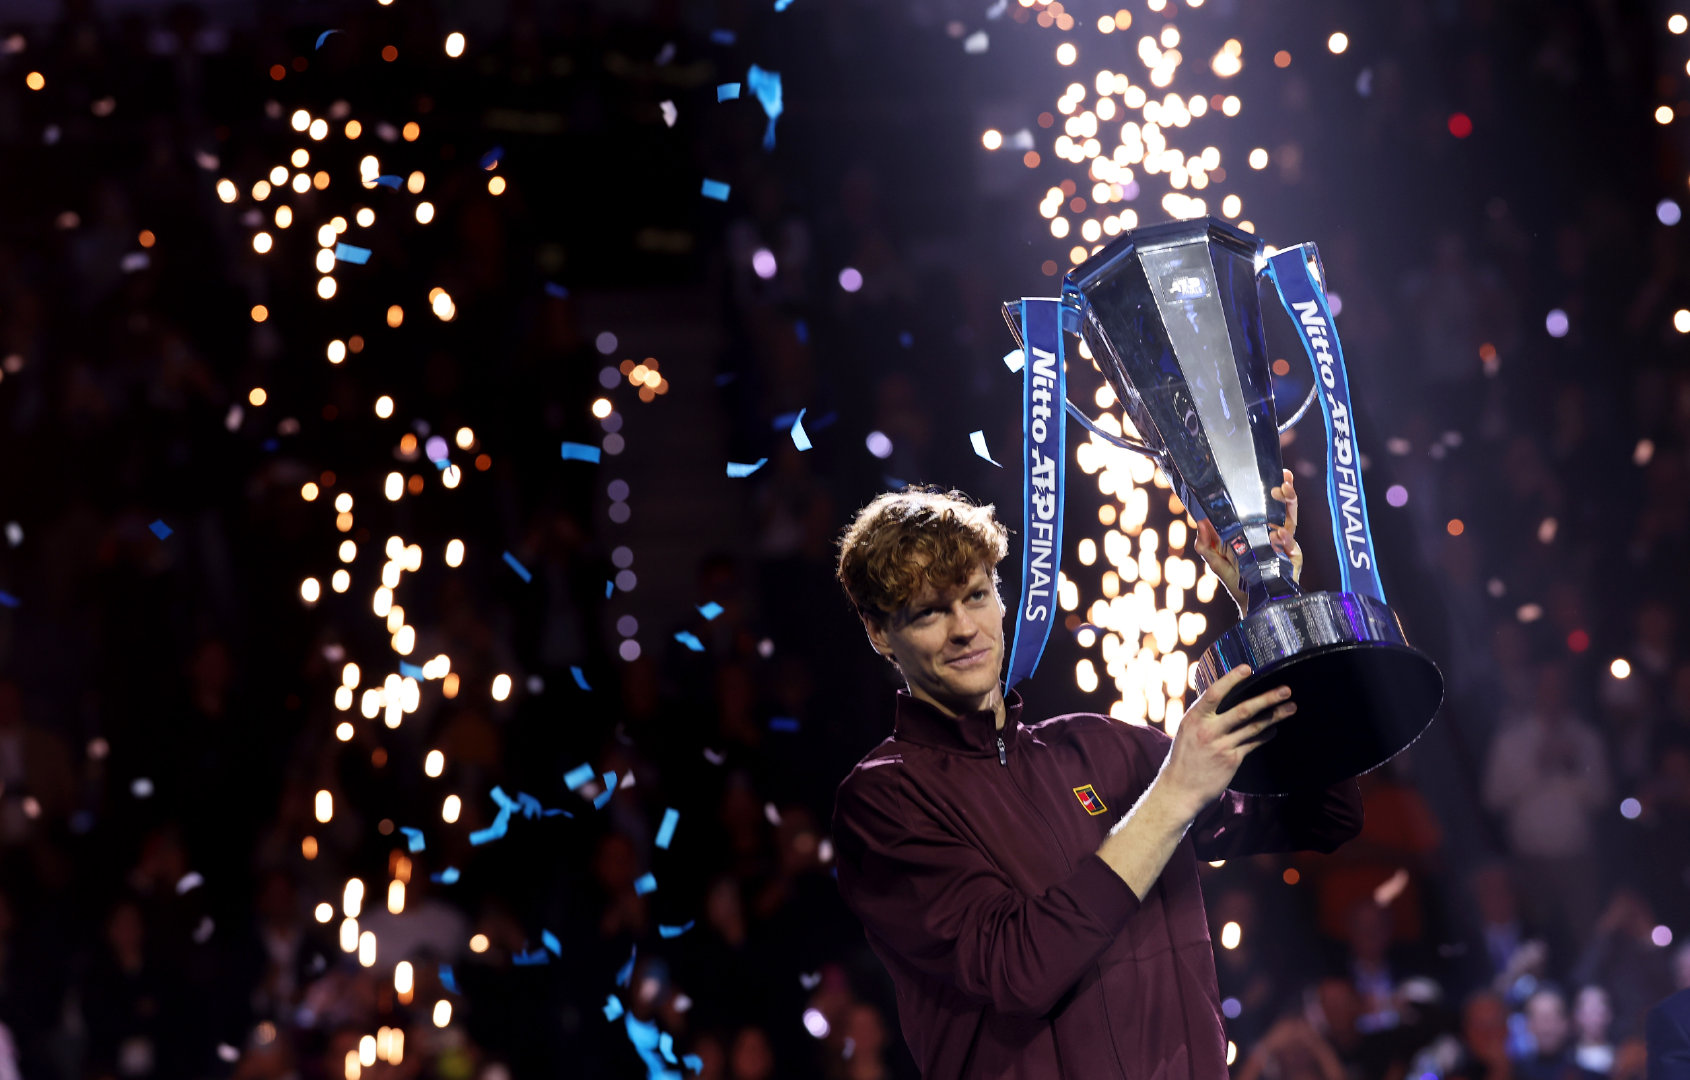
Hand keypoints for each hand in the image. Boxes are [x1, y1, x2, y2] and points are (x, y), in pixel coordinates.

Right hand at [1161, 664, 1295, 816]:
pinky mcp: (1231, 760)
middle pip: (1242, 710)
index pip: (1215, 693)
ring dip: (1274, 716)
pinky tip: (1274, 730)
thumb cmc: (1183, 758)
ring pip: (1253, 727)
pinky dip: (1265, 735)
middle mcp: (1208, 730)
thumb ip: (1204, 716)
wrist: (1179, 789)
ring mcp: (1221, 746)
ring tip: (1290, 707)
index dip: (1231, 679)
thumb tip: (1221, 699)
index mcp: (1194, 718)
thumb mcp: (1187, 731)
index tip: (1247, 669)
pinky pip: (1253, 743)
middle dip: (1267, 698)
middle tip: (1285, 689)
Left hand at [1193, 468, 1301, 614]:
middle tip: (1284, 480)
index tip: (1276, 474)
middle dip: (1287, 492)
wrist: (1250, 604)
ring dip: (1290, 506)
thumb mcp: (1216, 562)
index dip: (1272, 489)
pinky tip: (1279, 533)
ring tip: (1286, 493)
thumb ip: (1206, 544)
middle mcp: (1274, 535)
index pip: (1267, 505)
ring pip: (1292, 522)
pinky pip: (1291, 548)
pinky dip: (1286, 540)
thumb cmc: (1236, 581)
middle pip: (1284, 509)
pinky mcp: (1290, 562)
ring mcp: (1284, 548)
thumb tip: (1199, 522)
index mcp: (1258, 530)